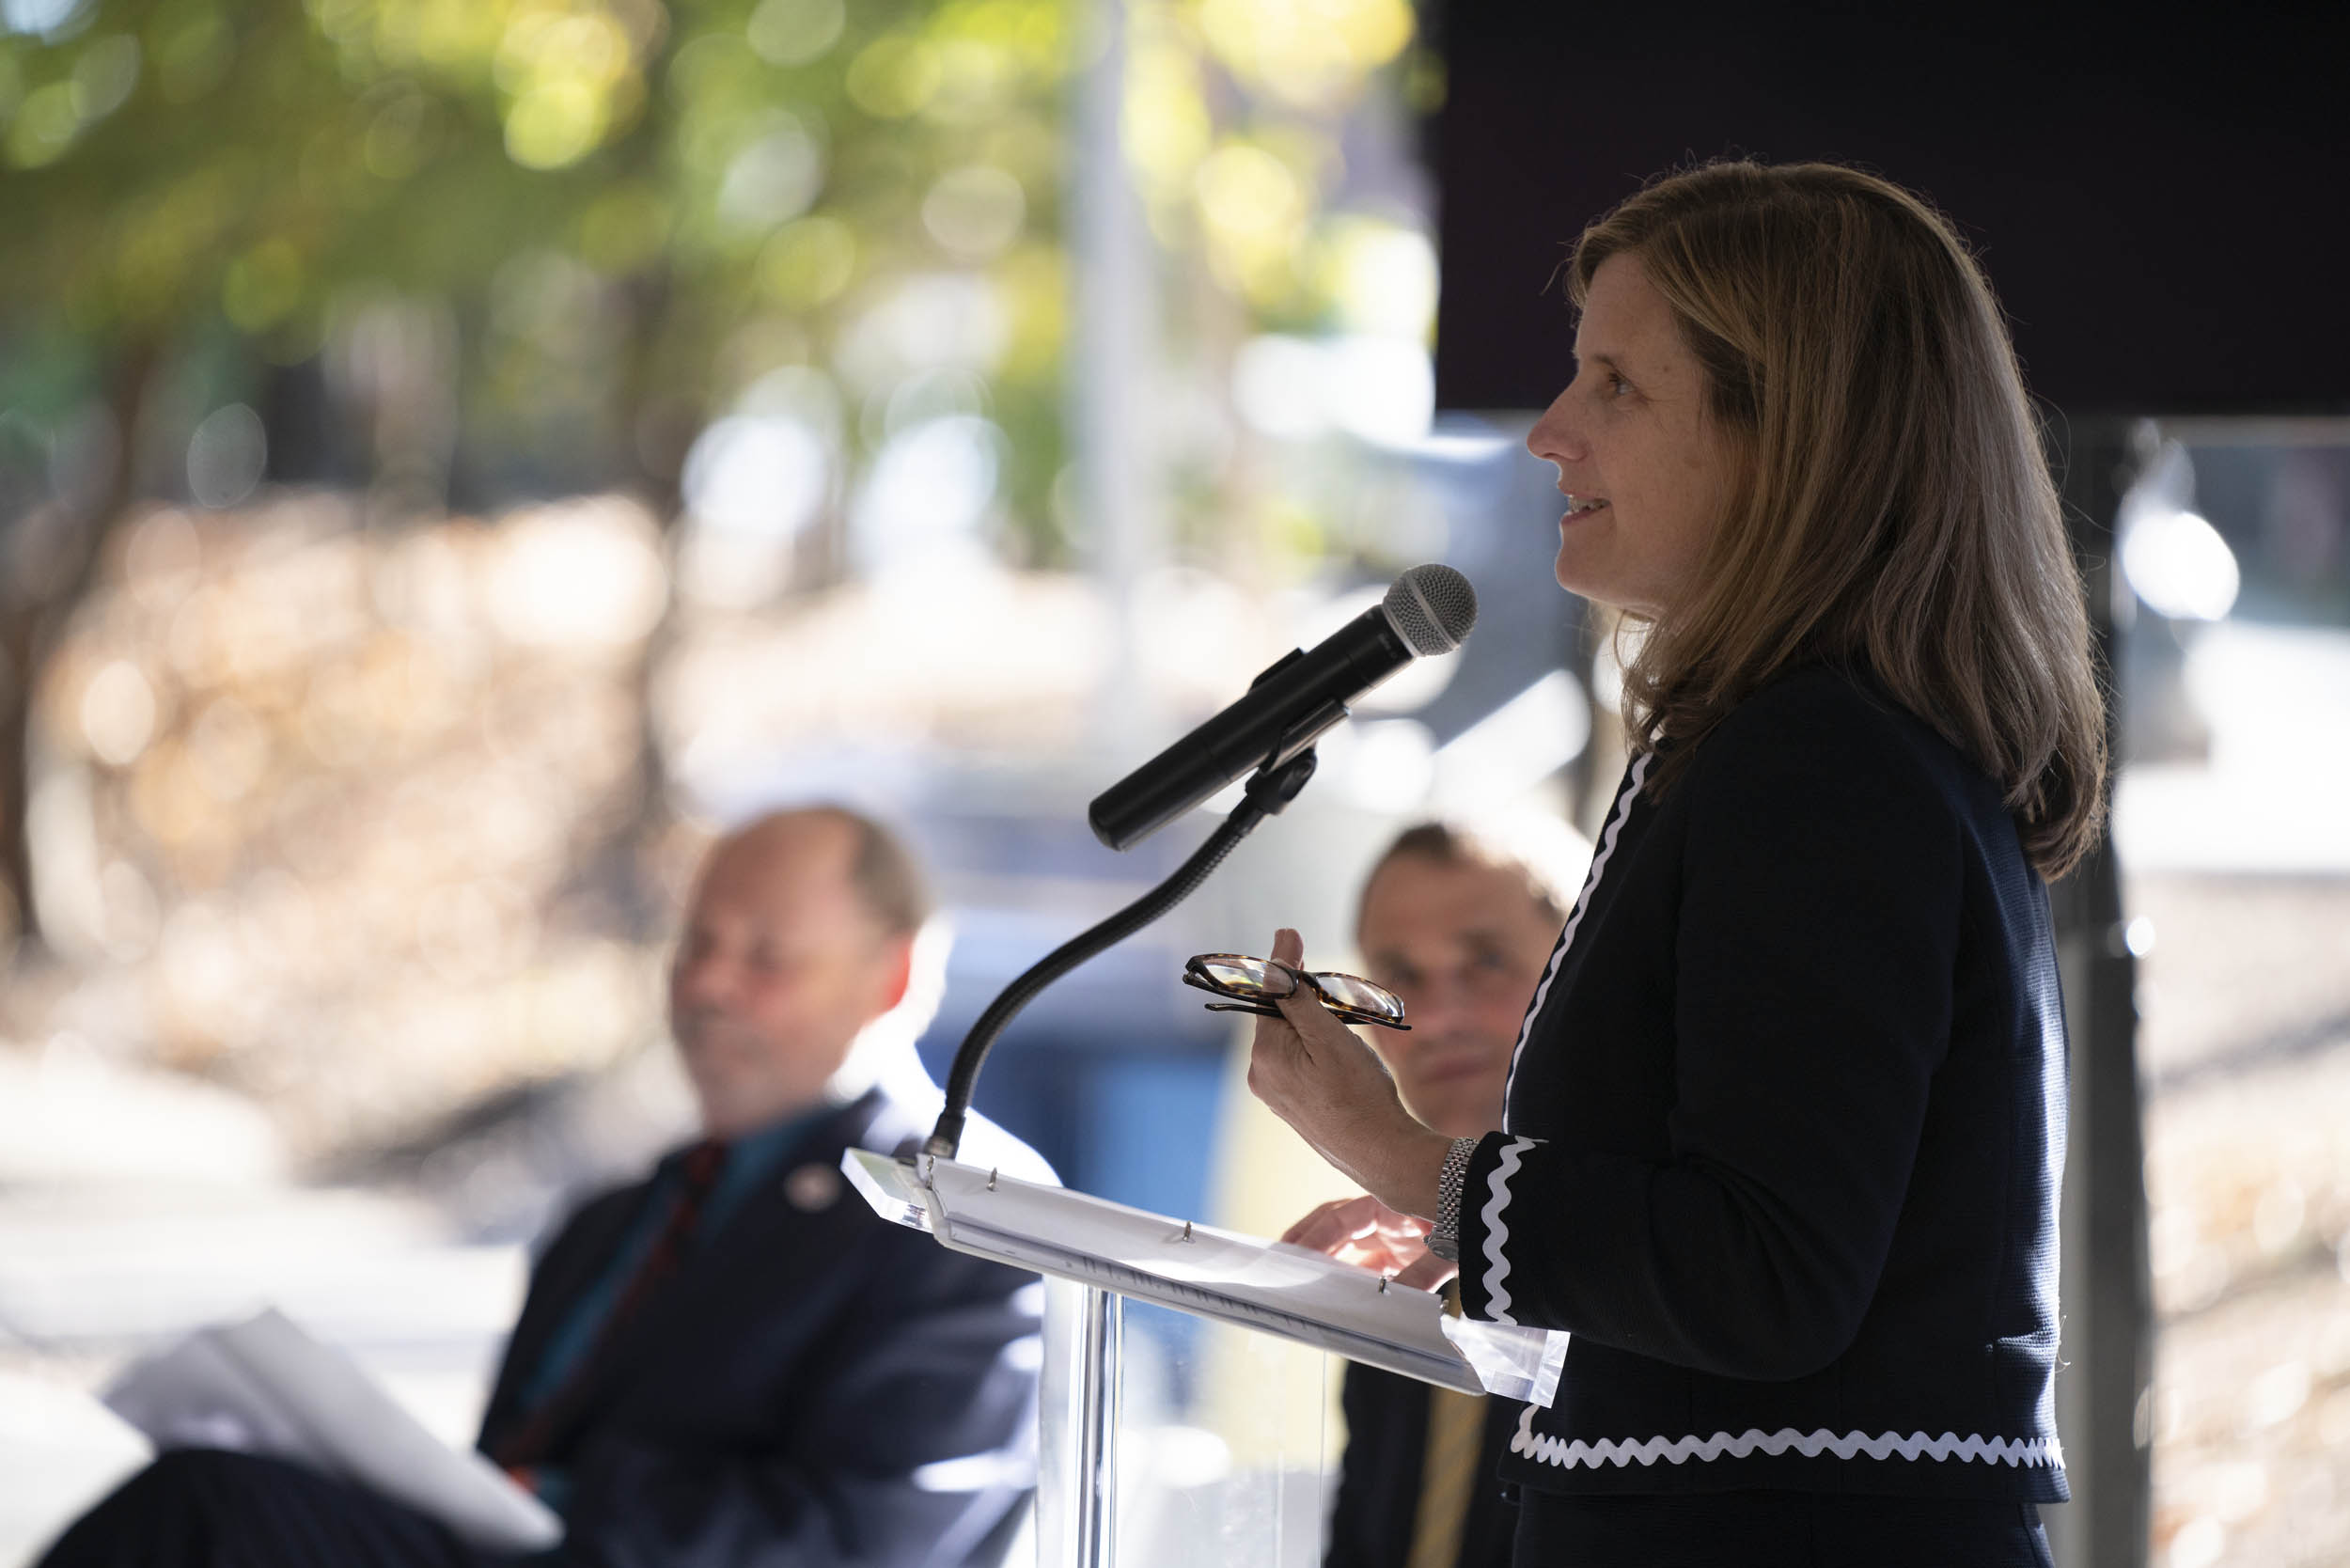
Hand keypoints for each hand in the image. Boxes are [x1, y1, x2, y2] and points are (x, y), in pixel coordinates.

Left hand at [1247, 927, 1451, 1218]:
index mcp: (1264, 1056)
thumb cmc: (1359, 1093)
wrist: (1381, 1153)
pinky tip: (1343, 1053)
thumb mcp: (1328, 1034)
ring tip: (1347, 1023)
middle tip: (1336, 990)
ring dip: (1315, 1023)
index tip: (1294, 937)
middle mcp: (1261, 1075)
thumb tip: (1280, 941)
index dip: (1284, 967)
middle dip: (1305, 998)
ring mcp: (1275, 1093)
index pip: (1266, 994)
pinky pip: (1298, 1061)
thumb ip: (1297, 990)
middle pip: (1278, 1017)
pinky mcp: (1292, 1104)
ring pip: (1291, 1039)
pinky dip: (1317, 1046)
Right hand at [1280, 1195, 1457, 1291]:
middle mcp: (1385, 1214)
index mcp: (1389, 1204)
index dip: (1314, 1237)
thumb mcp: (1448, 1247)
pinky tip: (1340, 1294)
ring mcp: (1392, 1231)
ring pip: (1348, 1243)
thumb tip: (1393, 1303)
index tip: (1292, 1255)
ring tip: (1301, 1279)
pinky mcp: (1403, 1249)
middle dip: (1307, 1241)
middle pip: (1335, 1225)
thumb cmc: (1473, 1218)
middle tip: (1279, 1261)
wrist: (1499, 1211)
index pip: (1340, 1219)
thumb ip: (1420, 1276)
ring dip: (1326, 1259)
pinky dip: (1352, 1275)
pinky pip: (1368, 1261)